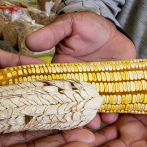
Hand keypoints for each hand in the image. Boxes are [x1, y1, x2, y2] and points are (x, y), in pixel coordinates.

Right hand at [25, 11, 136, 127]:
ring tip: (102, 121)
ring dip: (97, 116)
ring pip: (93, 107)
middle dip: (79, 114)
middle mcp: (77, 85)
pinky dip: (115, 111)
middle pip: (75, 104)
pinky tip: (116, 115)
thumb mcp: (68, 25)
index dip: (57, 101)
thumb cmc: (88, 26)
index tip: (59, 111)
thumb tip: (29, 42)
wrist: (113, 31)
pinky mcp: (112, 91)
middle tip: (86, 122)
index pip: (55, 90)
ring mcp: (95, 90)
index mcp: (62, 73)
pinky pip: (112, 104)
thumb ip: (51, 33)